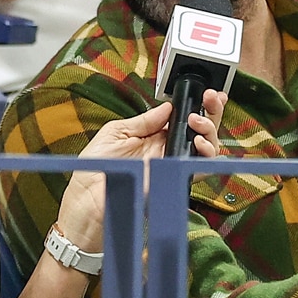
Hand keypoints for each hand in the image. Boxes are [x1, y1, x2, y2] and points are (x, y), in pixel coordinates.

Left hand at [58, 92, 226, 249]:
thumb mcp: (114, 133)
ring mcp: (171, 166)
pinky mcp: (173, 181)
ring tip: (196, 122)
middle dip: (211, 111)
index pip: (181, 119)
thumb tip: (167, 107)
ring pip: (205, 148)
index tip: (205, 93)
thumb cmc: (94, 171)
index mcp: (152, 137)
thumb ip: (143, 121)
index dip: (197, 105)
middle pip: (200, 130)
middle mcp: (166, 151)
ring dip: (209, 131)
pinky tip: (198, 142)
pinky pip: (199, 169)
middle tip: (210, 98)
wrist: (86, 204)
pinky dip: (205, 155)